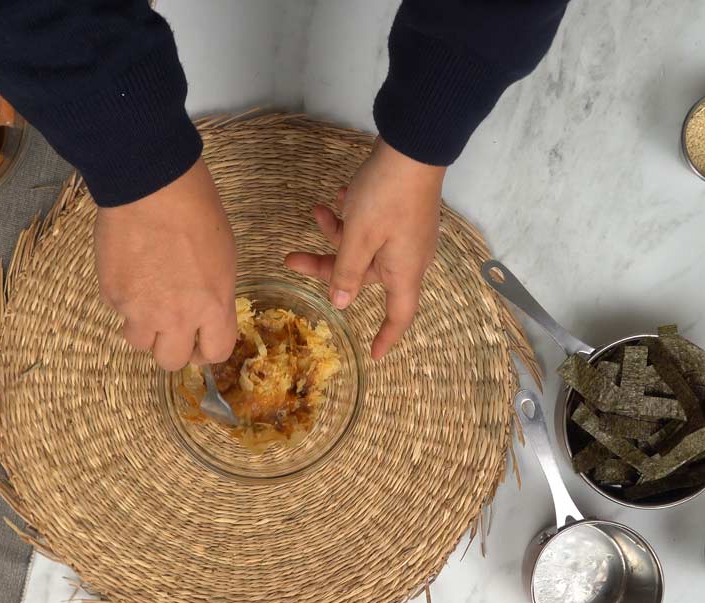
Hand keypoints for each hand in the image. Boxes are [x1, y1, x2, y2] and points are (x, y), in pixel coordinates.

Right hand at [94, 158, 237, 369]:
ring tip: (146, 294)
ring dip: (143, 325)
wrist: (152, 187)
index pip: (215, 352)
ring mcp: (140, 309)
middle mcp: (176, 316)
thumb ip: (213, 294)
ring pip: (139, 341)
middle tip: (169, 326)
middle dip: (172, 346)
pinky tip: (130, 268)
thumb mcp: (223, 257)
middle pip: (171, 361)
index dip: (207, 351)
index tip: (200, 344)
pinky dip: (124, 297)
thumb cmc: (195, 211)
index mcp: (213, 306)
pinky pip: (118, 310)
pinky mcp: (113, 295)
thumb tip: (203, 312)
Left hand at [285, 138, 443, 358]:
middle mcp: (407, 257)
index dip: (386, 336)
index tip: (374, 354)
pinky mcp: (400, 213)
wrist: (414, 146)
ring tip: (316, 212)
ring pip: (361, 247)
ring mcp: (404, 235)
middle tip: (290, 258)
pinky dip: (352, 216)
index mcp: (403, 271)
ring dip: (335, 234)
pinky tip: (340, 195)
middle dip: (327, 266)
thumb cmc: (388, 195)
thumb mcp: (359, 236)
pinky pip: (370, 226)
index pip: (399, 316)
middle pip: (363, 276)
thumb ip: (346, 272)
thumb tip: (341, 303)